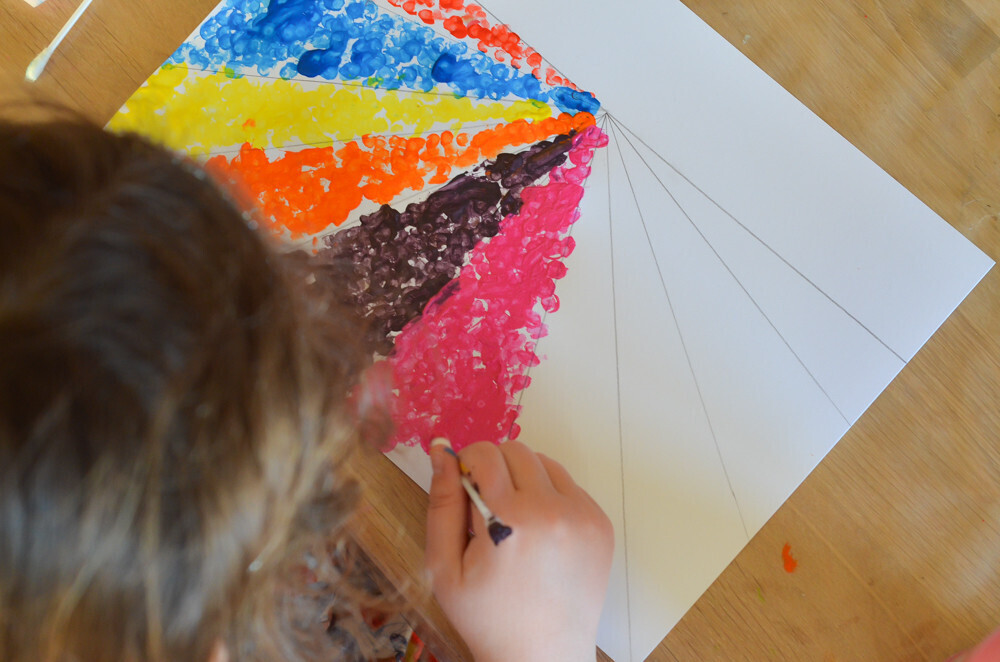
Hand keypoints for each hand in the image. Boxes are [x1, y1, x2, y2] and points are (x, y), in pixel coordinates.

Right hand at [425, 439, 613, 661]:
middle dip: (495, 468)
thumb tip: (440, 450)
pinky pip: (569, 485)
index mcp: (511, 520)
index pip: (485, 453)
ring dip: (525, 479)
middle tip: (488, 507)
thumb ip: (442, 503)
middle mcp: (553, 511)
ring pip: (545, 462)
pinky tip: (539, 532)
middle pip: (517, 450)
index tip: (464, 488)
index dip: (467, 464)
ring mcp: (583, 516)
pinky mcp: (600, 523)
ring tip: (515, 521)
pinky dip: (550, 496)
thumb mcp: (444, 567)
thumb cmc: (487, 617)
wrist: (542, 655)